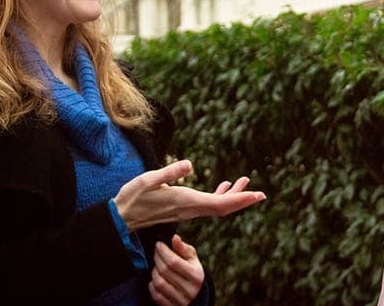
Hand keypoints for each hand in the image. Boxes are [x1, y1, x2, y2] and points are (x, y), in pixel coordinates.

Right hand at [113, 159, 265, 230]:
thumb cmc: (133, 197)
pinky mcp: (183, 209)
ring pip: (216, 206)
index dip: (239, 200)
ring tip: (245, 181)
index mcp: (185, 201)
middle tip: (261, 193)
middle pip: (223, 207)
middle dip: (242, 200)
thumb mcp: (149, 180)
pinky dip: (220, 195)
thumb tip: (190, 165)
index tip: (256, 195)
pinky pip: (207, 204)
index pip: (219, 204)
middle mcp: (190, 209)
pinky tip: (224, 185)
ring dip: (233, 196)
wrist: (122, 218)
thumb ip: (170, 172)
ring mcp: (187, 211)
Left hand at [148, 235, 203, 305]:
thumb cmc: (191, 271)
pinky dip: (152, 285)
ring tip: (156, 266)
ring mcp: (180, 301)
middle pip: (165, 271)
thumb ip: (183, 248)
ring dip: (154, 272)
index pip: (174, 261)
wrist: (195, 295)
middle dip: (157, 258)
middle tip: (156, 252)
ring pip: (159, 283)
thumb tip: (174, 237)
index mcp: (196, 275)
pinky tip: (155, 278)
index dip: (163, 251)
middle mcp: (189, 290)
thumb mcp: (191, 259)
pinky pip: (156, 295)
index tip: (158, 244)